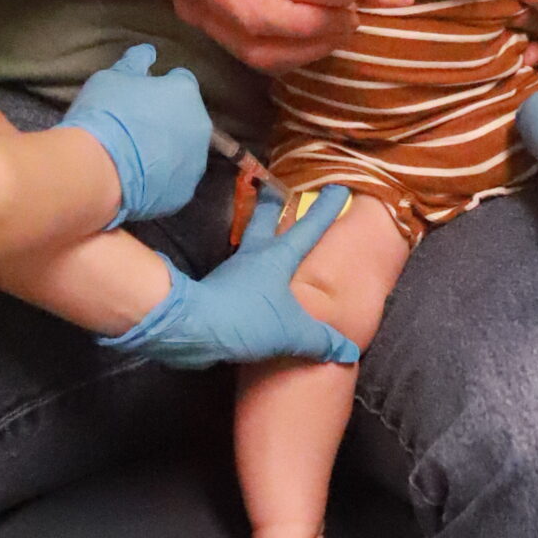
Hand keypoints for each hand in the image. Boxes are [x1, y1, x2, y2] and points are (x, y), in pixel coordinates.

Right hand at [58, 42, 211, 224]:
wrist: (99, 169)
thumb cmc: (106, 114)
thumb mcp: (112, 78)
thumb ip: (134, 63)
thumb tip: (149, 52)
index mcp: (185, 92)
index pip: (181, 81)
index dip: (162, 86)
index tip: (143, 95)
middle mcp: (200, 125)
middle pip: (187, 117)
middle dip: (169, 118)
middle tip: (138, 126)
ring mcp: (195, 162)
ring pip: (185, 150)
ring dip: (168, 149)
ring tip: (137, 156)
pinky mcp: (184, 193)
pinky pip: (175, 179)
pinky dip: (162, 178)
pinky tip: (138, 178)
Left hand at [99, 188, 360, 366]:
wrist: (190, 327)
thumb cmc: (246, 317)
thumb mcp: (292, 333)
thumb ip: (322, 340)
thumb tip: (348, 350)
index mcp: (278, 256)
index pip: (309, 227)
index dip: (326, 209)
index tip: (339, 188)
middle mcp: (255, 255)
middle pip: (265, 218)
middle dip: (275, 202)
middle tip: (280, 187)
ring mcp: (233, 270)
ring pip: (251, 243)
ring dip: (261, 235)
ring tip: (272, 234)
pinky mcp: (218, 288)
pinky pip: (241, 273)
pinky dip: (251, 270)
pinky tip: (256, 282)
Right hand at [152, 0, 347, 73]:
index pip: (252, 13)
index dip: (298, 20)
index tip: (338, 12)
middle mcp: (195, 4)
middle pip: (255, 46)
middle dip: (308, 42)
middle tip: (352, 21)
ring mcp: (202, 15)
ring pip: (255, 55)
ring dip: (301, 50)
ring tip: (343, 27)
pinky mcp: (213, 17)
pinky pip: (251, 45)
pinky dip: (288, 45)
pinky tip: (319, 26)